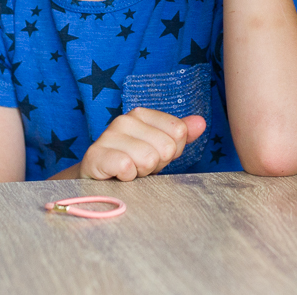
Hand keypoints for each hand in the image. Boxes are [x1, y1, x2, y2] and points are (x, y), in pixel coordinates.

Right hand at [80, 109, 206, 180]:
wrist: (98, 181)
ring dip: (141, 173)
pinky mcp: (95, 155)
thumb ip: (181, 134)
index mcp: (142, 115)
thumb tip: (201, 122)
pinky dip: (126, 178)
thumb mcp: (160, 148)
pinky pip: (126, 167)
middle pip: (166, 147)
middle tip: (140, 166)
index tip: (155, 156)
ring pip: (148, 159)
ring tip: (129, 171)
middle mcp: (124, 120)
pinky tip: (117, 175)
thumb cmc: (131, 163)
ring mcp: (108, 136)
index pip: (179, 132)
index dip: (172, 152)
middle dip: (156, 164)